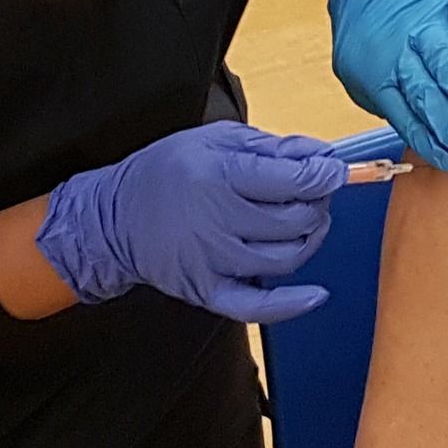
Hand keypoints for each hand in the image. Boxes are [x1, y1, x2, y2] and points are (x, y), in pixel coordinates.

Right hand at [35, 123, 345, 322]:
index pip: (291, 180)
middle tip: (315, 192)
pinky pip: (258, 306)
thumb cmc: (168, 172)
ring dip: (310, 239)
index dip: (324, 175)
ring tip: (307, 222)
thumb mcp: (214, 140)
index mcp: (218, 175)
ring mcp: (213, 261)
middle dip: (317, 203)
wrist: (115, 219)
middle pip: (294, 220)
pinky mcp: (208, 292)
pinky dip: (292, 304)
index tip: (332, 170)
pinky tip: (316, 294)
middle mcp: (216, 220)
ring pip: (286, 258)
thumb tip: (320, 155)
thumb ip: (270, 146)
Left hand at [328, 0, 447, 171]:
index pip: (405, 115)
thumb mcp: (359, 74)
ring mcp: (425, 24)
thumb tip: (416, 131)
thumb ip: (385, 100)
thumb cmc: (369, 35)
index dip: (428, 140)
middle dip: (446, 121)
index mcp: (381, 75)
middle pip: (424, 91)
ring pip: (442, 55)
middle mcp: (403, 51)